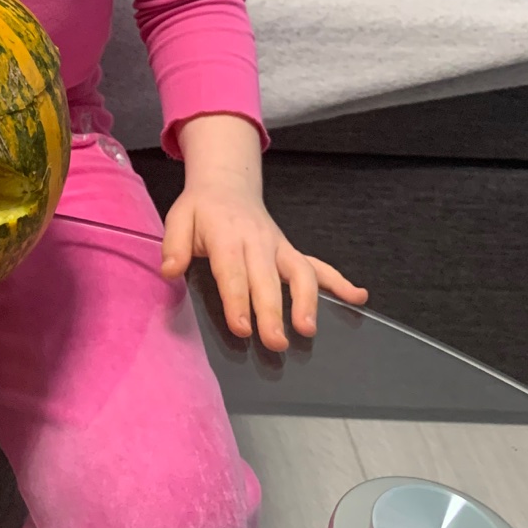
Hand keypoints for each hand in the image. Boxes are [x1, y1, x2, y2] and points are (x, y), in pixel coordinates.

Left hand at [159, 179, 368, 350]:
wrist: (227, 184)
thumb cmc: (201, 209)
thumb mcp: (178, 218)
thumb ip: (174, 245)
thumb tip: (169, 271)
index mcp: (227, 237)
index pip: (233, 272)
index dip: (238, 300)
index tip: (242, 327)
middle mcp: (258, 242)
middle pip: (267, 280)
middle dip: (273, 312)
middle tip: (275, 343)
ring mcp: (279, 247)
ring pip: (300, 273)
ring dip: (307, 301)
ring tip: (308, 330)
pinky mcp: (291, 251)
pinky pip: (319, 266)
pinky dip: (340, 282)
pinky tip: (358, 298)